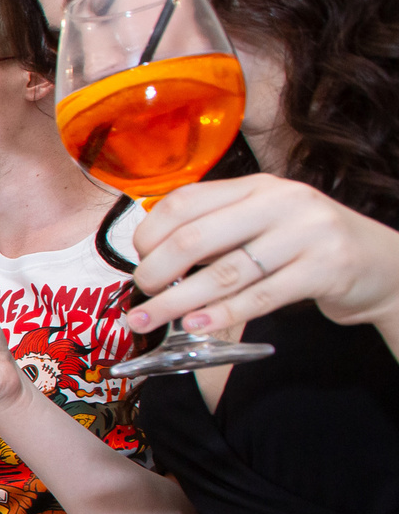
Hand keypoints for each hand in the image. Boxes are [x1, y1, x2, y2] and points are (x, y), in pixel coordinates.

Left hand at [124, 172, 398, 336]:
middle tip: (141, 294)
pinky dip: (222, 314)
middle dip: (157, 270)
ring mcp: (306, 233)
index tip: (138, 259)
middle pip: (196, 237)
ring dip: (177, 302)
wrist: (383, 265)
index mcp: (257, 187)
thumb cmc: (307, 248)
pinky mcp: (325, 268)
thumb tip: (152, 255)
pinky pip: (260, 296)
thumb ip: (217, 231)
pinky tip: (195, 326)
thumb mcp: (263, 225)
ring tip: (147, 319)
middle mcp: (281, 202)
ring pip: (224, 272)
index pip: (185, 201)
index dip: (150, 233)